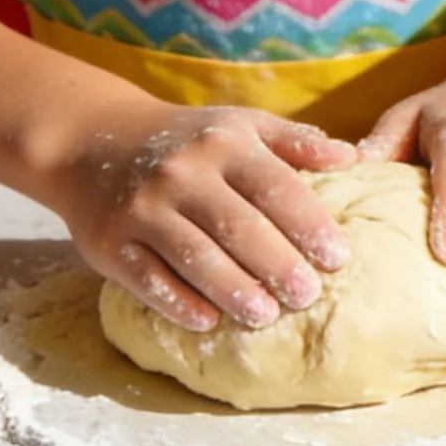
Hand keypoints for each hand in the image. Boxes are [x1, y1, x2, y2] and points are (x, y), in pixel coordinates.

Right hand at [48, 105, 357, 332]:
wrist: (92, 140)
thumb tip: (353, 158)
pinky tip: (208, 320)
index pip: (276, 187)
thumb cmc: (186, 139)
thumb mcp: (240, 124)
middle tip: (308, 296)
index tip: (338, 258)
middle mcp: (183, 174)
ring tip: (266, 316)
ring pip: (196, 256)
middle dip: (278, 265)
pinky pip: (149, 279)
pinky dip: (179, 302)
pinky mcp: (111, 243)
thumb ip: (294, 141)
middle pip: (239, 226)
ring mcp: (143, 209)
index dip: (309, 224)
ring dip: (234, 290)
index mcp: (225, 144)